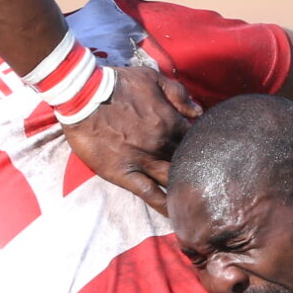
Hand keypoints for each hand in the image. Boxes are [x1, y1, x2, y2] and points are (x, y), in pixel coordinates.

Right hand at [59, 64, 199, 210]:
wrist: (83, 96)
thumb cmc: (118, 84)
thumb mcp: (153, 78)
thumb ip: (179, 94)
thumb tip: (200, 113)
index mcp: (172, 123)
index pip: (198, 141)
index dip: (205, 147)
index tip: (208, 153)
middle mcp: (163, 145)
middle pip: (188, 164)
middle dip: (199, 171)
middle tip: (208, 181)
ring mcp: (144, 162)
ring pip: (173, 182)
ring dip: (185, 192)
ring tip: (199, 204)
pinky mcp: (125, 174)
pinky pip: (150, 195)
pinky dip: (164, 206)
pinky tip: (175, 215)